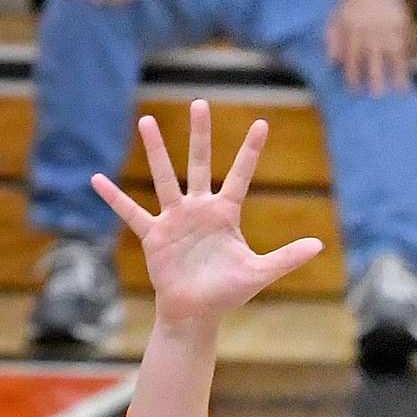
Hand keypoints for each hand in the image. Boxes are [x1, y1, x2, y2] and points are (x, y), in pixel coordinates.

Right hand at [91, 103, 322, 328]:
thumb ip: (287, 257)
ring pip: (165, 178)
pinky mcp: (155, 235)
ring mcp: (175, 220)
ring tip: (148, 120)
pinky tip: (97, 179)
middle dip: (201, 135)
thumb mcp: (260, 273)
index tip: (261, 123)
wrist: (197, 314)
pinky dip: (115, 198)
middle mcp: (199, 210)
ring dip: (157, 151)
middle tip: (201, 102)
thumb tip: (319, 245)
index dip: (250, 151)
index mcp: (225, 215)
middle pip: (200, 164)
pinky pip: (132, 213)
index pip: (240, 176)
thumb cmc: (227, 294)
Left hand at [326, 0, 411, 92]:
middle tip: (377, 95)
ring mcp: (388, 32)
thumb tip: (332, 62)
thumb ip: (332, 38)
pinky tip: (410, 69)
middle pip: (374, 63)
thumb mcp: (337, 17)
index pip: (352, 62)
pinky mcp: (402, 27)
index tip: (355, 91)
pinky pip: (407, 46)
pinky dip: (409, 59)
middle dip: (375, 80)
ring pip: (394, 56)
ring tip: (401, 89)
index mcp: (354, 35)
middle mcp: (372, 36)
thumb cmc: (354, 3)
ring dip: (398, 74)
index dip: (353, 78)